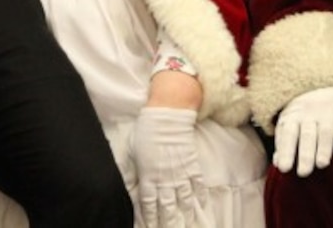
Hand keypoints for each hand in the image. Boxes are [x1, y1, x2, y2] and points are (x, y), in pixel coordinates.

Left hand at [132, 106, 208, 227]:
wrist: (167, 116)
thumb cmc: (146, 132)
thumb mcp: (132, 152)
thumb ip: (134, 172)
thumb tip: (131, 186)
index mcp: (148, 176)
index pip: (149, 204)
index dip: (149, 217)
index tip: (151, 227)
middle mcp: (165, 178)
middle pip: (167, 206)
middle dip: (168, 221)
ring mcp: (180, 172)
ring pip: (183, 198)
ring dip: (185, 213)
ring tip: (187, 223)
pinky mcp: (192, 163)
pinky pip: (197, 183)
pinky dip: (200, 194)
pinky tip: (201, 204)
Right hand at [273, 86, 332, 176]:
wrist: (307, 73)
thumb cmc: (329, 93)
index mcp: (326, 109)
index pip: (325, 131)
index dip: (323, 148)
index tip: (322, 164)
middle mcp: (308, 112)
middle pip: (306, 135)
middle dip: (304, 154)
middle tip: (303, 172)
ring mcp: (293, 114)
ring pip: (288, 133)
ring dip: (285, 151)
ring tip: (283, 168)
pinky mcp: (282, 116)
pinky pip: (279, 131)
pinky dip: (277, 146)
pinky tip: (276, 160)